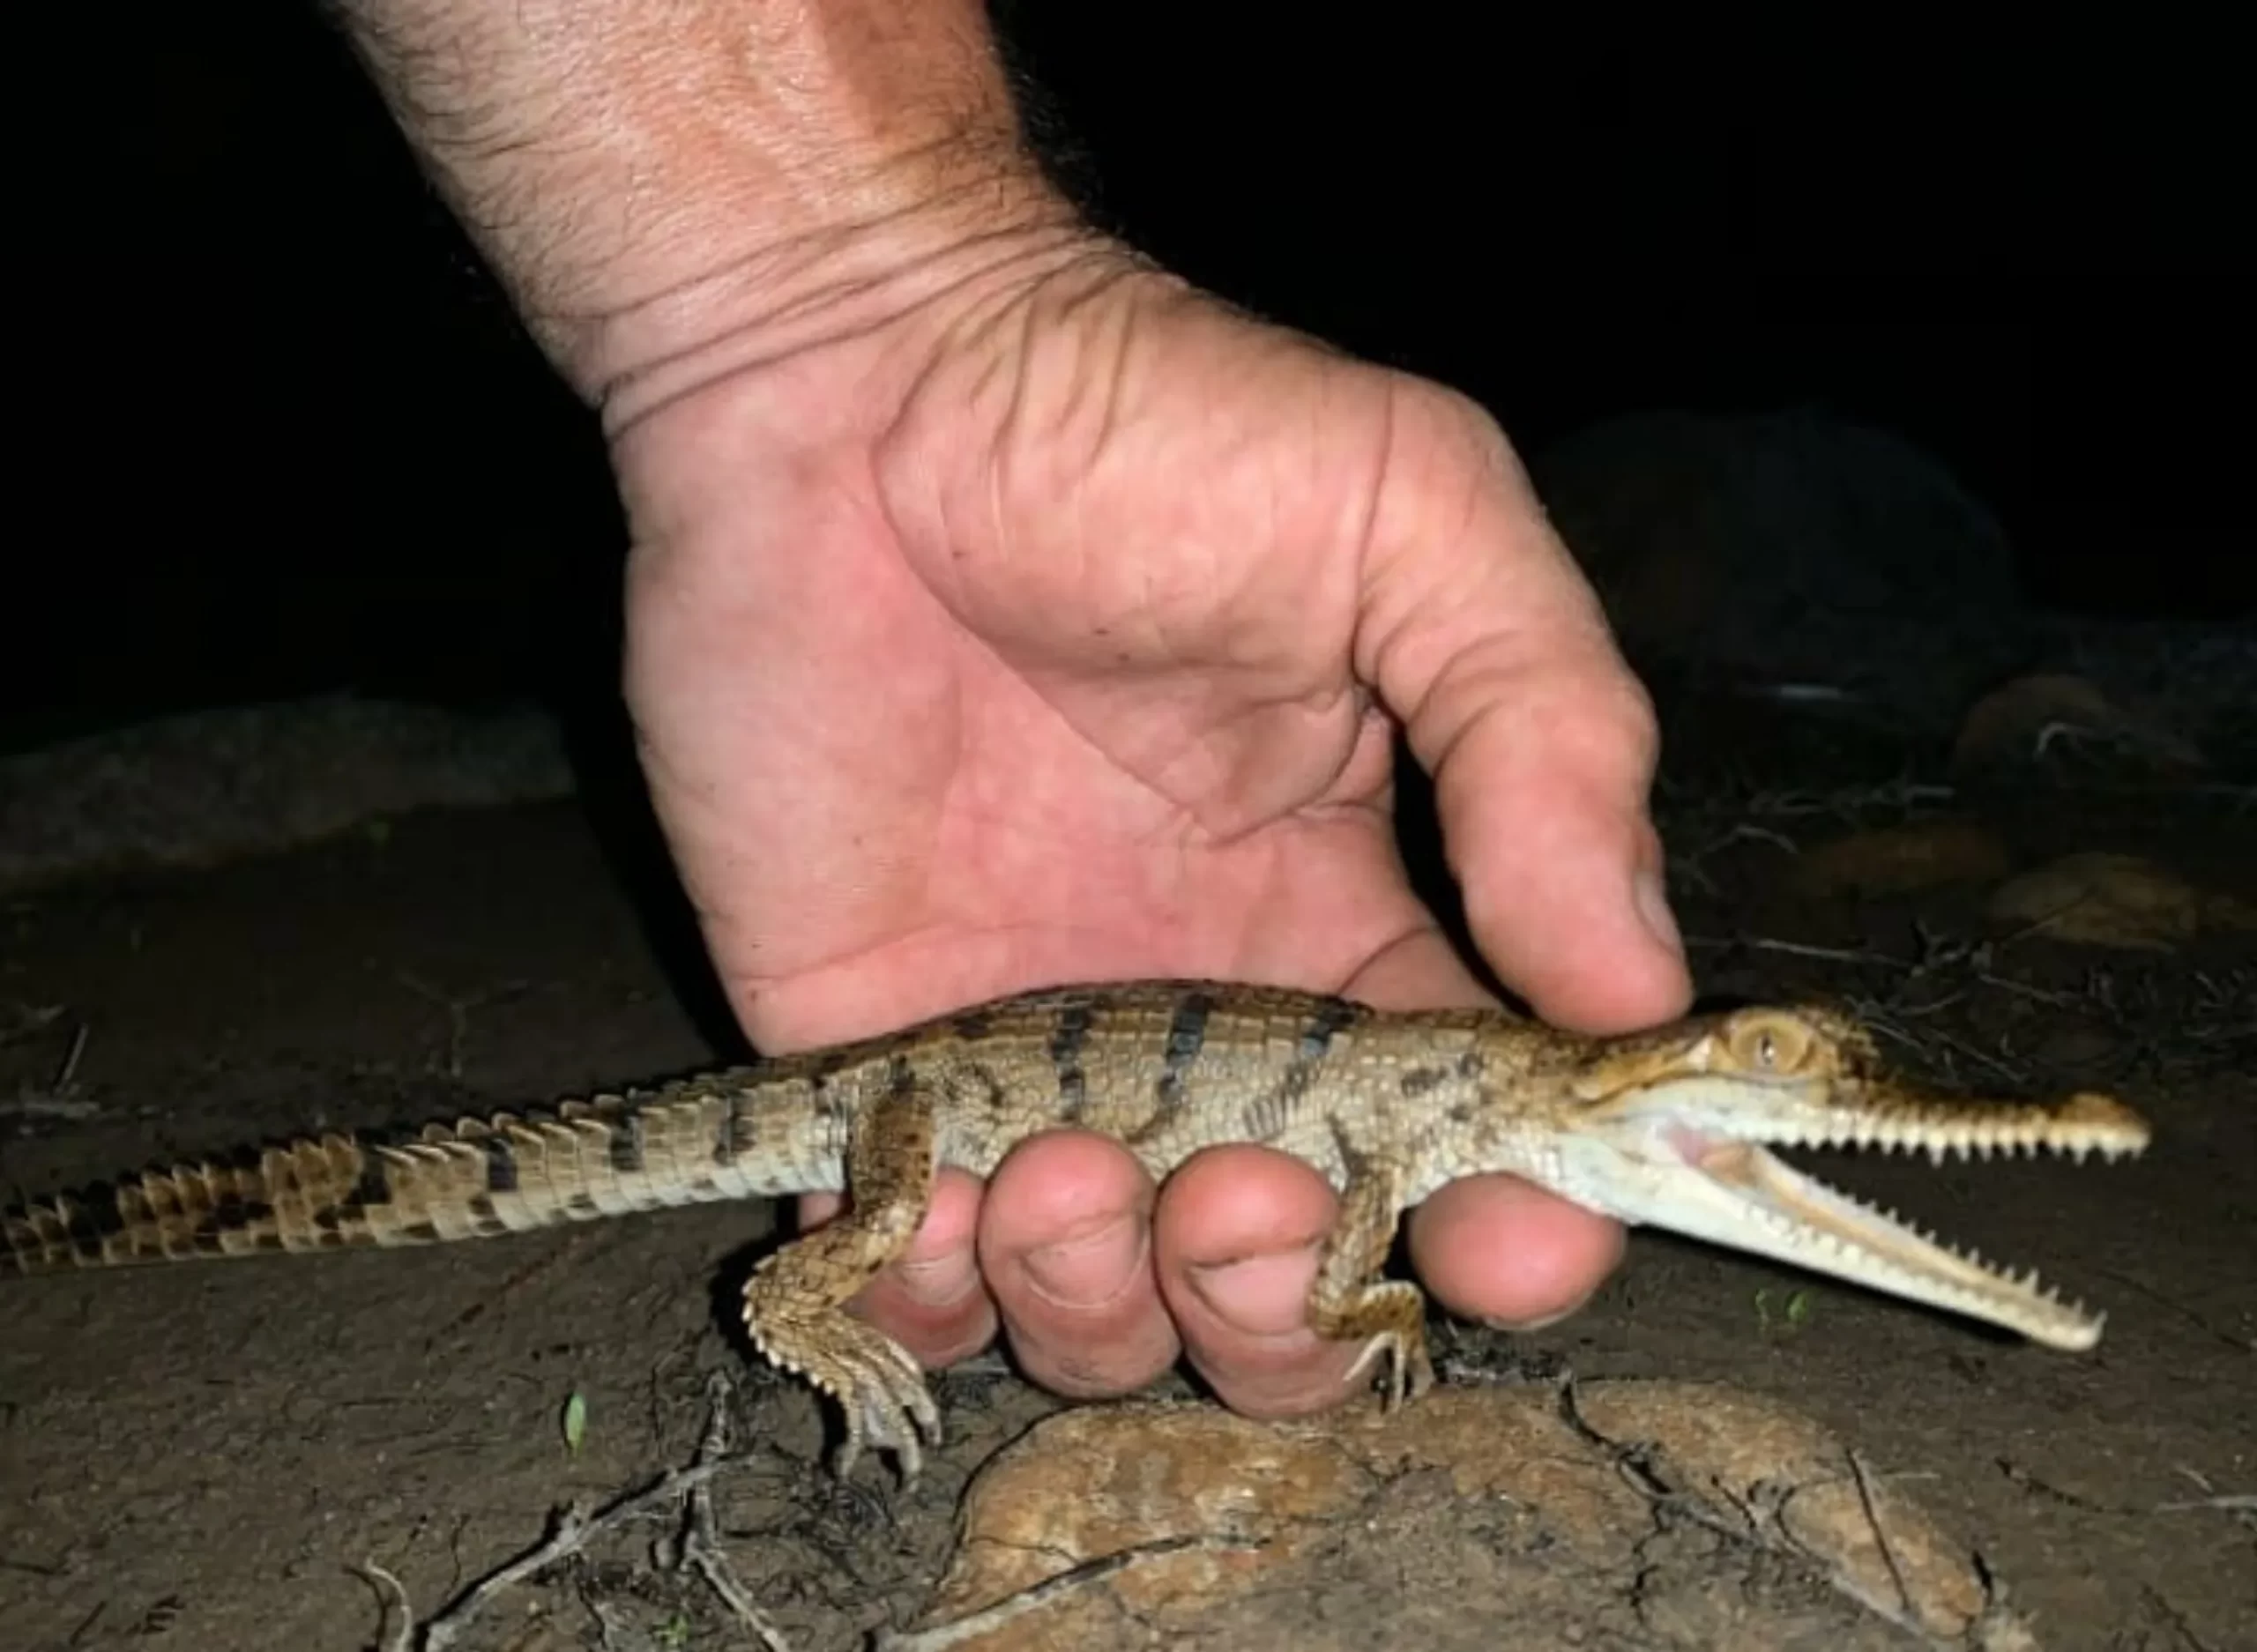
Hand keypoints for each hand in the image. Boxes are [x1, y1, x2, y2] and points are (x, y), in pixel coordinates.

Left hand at [616, 236, 1690, 1416]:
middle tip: (1245, 1201)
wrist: (847, 381)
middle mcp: (1207, 1024)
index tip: (1503, 1229)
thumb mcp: (1417, 526)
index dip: (1507, 1222)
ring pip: (1109, 1303)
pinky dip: (933, 1293)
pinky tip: (942, 1211)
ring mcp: (1035, 1054)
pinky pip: (912, 1256)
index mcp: (1361, 923)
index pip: (1472, 1142)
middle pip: (1293, 1274)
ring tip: (1071, 1175)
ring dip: (1112, 1307)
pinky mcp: (872, 1053)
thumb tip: (1639, 987)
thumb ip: (1542, 742)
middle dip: (1292, 1303)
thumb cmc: (1149, 426)